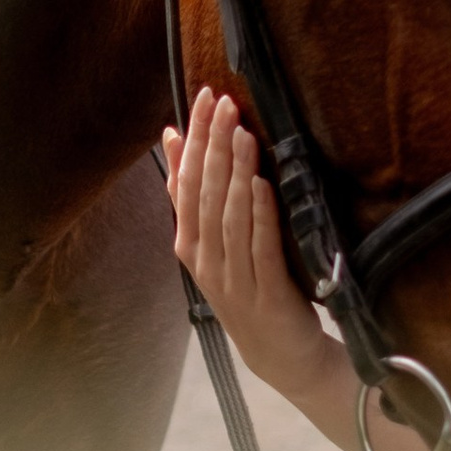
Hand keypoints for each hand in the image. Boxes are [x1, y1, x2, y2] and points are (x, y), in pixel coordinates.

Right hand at [161, 89, 336, 410]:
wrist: (278, 352)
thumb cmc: (248, 286)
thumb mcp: (212, 241)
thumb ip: (193, 194)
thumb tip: (172, 138)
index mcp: (190, 243)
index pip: (187, 180)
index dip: (194, 138)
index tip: (204, 98)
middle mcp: (205, 258)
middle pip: (206, 194)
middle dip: (213, 145)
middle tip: (223, 103)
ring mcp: (233, 277)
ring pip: (229, 217)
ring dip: (235, 172)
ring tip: (241, 132)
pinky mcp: (265, 292)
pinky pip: (260, 247)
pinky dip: (260, 214)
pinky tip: (262, 184)